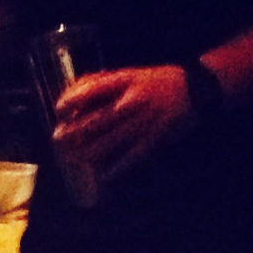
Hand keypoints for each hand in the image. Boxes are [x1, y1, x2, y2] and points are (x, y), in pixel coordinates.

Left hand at [52, 65, 197, 181]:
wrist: (193, 89)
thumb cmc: (157, 81)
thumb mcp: (130, 75)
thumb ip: (104, 84)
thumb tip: (74, 93)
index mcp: (127, 82)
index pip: (93, 90)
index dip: (73, 99)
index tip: (59, 109)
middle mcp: (134, 102)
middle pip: (97, 120)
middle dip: (75, 131)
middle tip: (58, 139)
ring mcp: (144, 122)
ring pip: (110, 141)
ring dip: (88, 152)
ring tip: (74, 157)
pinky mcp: (155, 139)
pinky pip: (132, 157)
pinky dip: (116, 169)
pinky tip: (103, 177)